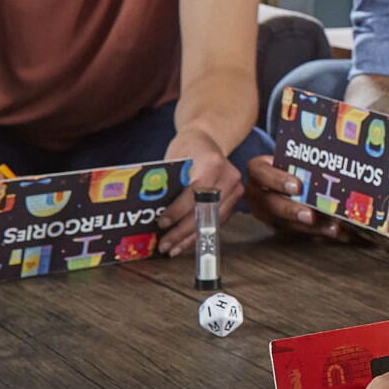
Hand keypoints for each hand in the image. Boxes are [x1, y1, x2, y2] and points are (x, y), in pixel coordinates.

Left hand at [157, 128, 242, 255]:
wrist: (207, 140)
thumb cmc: (187, 148)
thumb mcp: (174, 160)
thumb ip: (169, 184)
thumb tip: (153, 212)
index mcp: (212, 163)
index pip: (196, 192)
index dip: (179, 211)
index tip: (162, 223)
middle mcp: (229, 176)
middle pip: (207, 210)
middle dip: (184, 231)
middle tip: (165, 245)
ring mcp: (235, 188)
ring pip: (214, 220)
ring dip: (192, 237)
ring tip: (173, 248)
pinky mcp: (235, 198)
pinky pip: (218, 220)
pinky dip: (201, 232)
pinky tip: (186, 242)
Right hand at [243, 154, 342, 239]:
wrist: (277, 177)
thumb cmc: (286, 163)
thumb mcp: (288, 156)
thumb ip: (302, 159)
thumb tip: (330, 159)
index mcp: (257, 171)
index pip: (262, 174)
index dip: (278, 181)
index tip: (297, 186)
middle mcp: (257, 194)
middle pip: (270, 205)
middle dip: (293, 211)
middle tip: (311, 216)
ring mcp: (267, 213)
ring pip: (286, 223)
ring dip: (312, 228)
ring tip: (333, 228)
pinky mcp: (280, 226)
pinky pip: (300, 232)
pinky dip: (322, 232)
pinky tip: (340, 233)